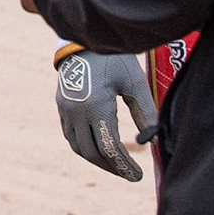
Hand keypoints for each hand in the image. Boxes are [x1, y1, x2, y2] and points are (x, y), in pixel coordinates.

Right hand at [54, 49, 157, 181]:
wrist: (83, 38)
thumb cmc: (113, 58)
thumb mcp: (134, 82)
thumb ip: (145, 112)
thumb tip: (152, 139)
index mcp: (96, 107)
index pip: (110, 148)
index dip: (125, 166)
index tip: (138, 176)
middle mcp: (77, 112)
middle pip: (93, 153)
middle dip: (112, 167)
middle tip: (129, 174)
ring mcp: (66, 109)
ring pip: (79, 147)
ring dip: (97, 160)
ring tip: (115, 164)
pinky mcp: (61, 105)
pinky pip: (70, 135)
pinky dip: (84, 147)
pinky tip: (98, 147)